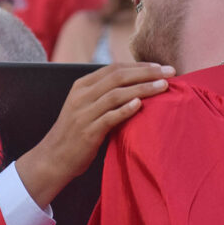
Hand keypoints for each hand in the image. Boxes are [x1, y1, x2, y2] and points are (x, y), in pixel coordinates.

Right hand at [15, 62, 173, 207]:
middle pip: (118, 76)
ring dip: (142, 88)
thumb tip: (134, 86)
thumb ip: (104, 95)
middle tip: (170, 72)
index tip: (161, 66)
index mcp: (82, 86)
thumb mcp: (85, 107)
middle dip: (147, 72)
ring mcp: (83, 113)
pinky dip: (125, 109)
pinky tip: (140, 104)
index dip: (139, 65)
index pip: (114, 68)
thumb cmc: (75, 133)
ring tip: (164, 86)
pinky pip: (109, 117)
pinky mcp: (87, 132)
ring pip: (116, 94)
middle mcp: (82, 96)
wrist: (53, 159)